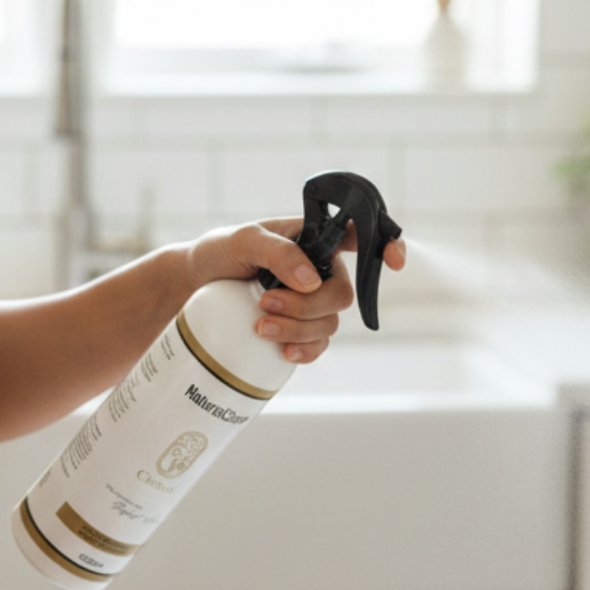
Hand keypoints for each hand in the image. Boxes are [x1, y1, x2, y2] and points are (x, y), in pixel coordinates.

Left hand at [187, 217, 405, 363]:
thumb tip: (311, 280)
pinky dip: (304, 351)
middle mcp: (321, 271)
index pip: (362, 236)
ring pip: (329, 324)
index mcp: (315, 239)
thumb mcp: (243, 240)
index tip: (394, 261)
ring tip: (259, 325)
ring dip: (297, 329)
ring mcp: (312, 303)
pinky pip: (318, 346)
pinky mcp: (299, 330)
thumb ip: (278, 252)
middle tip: (266, 302)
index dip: (388, 246)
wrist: (195, 285)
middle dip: (307, 306)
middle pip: (342, 295)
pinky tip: (284, 353)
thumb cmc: (221, 252)